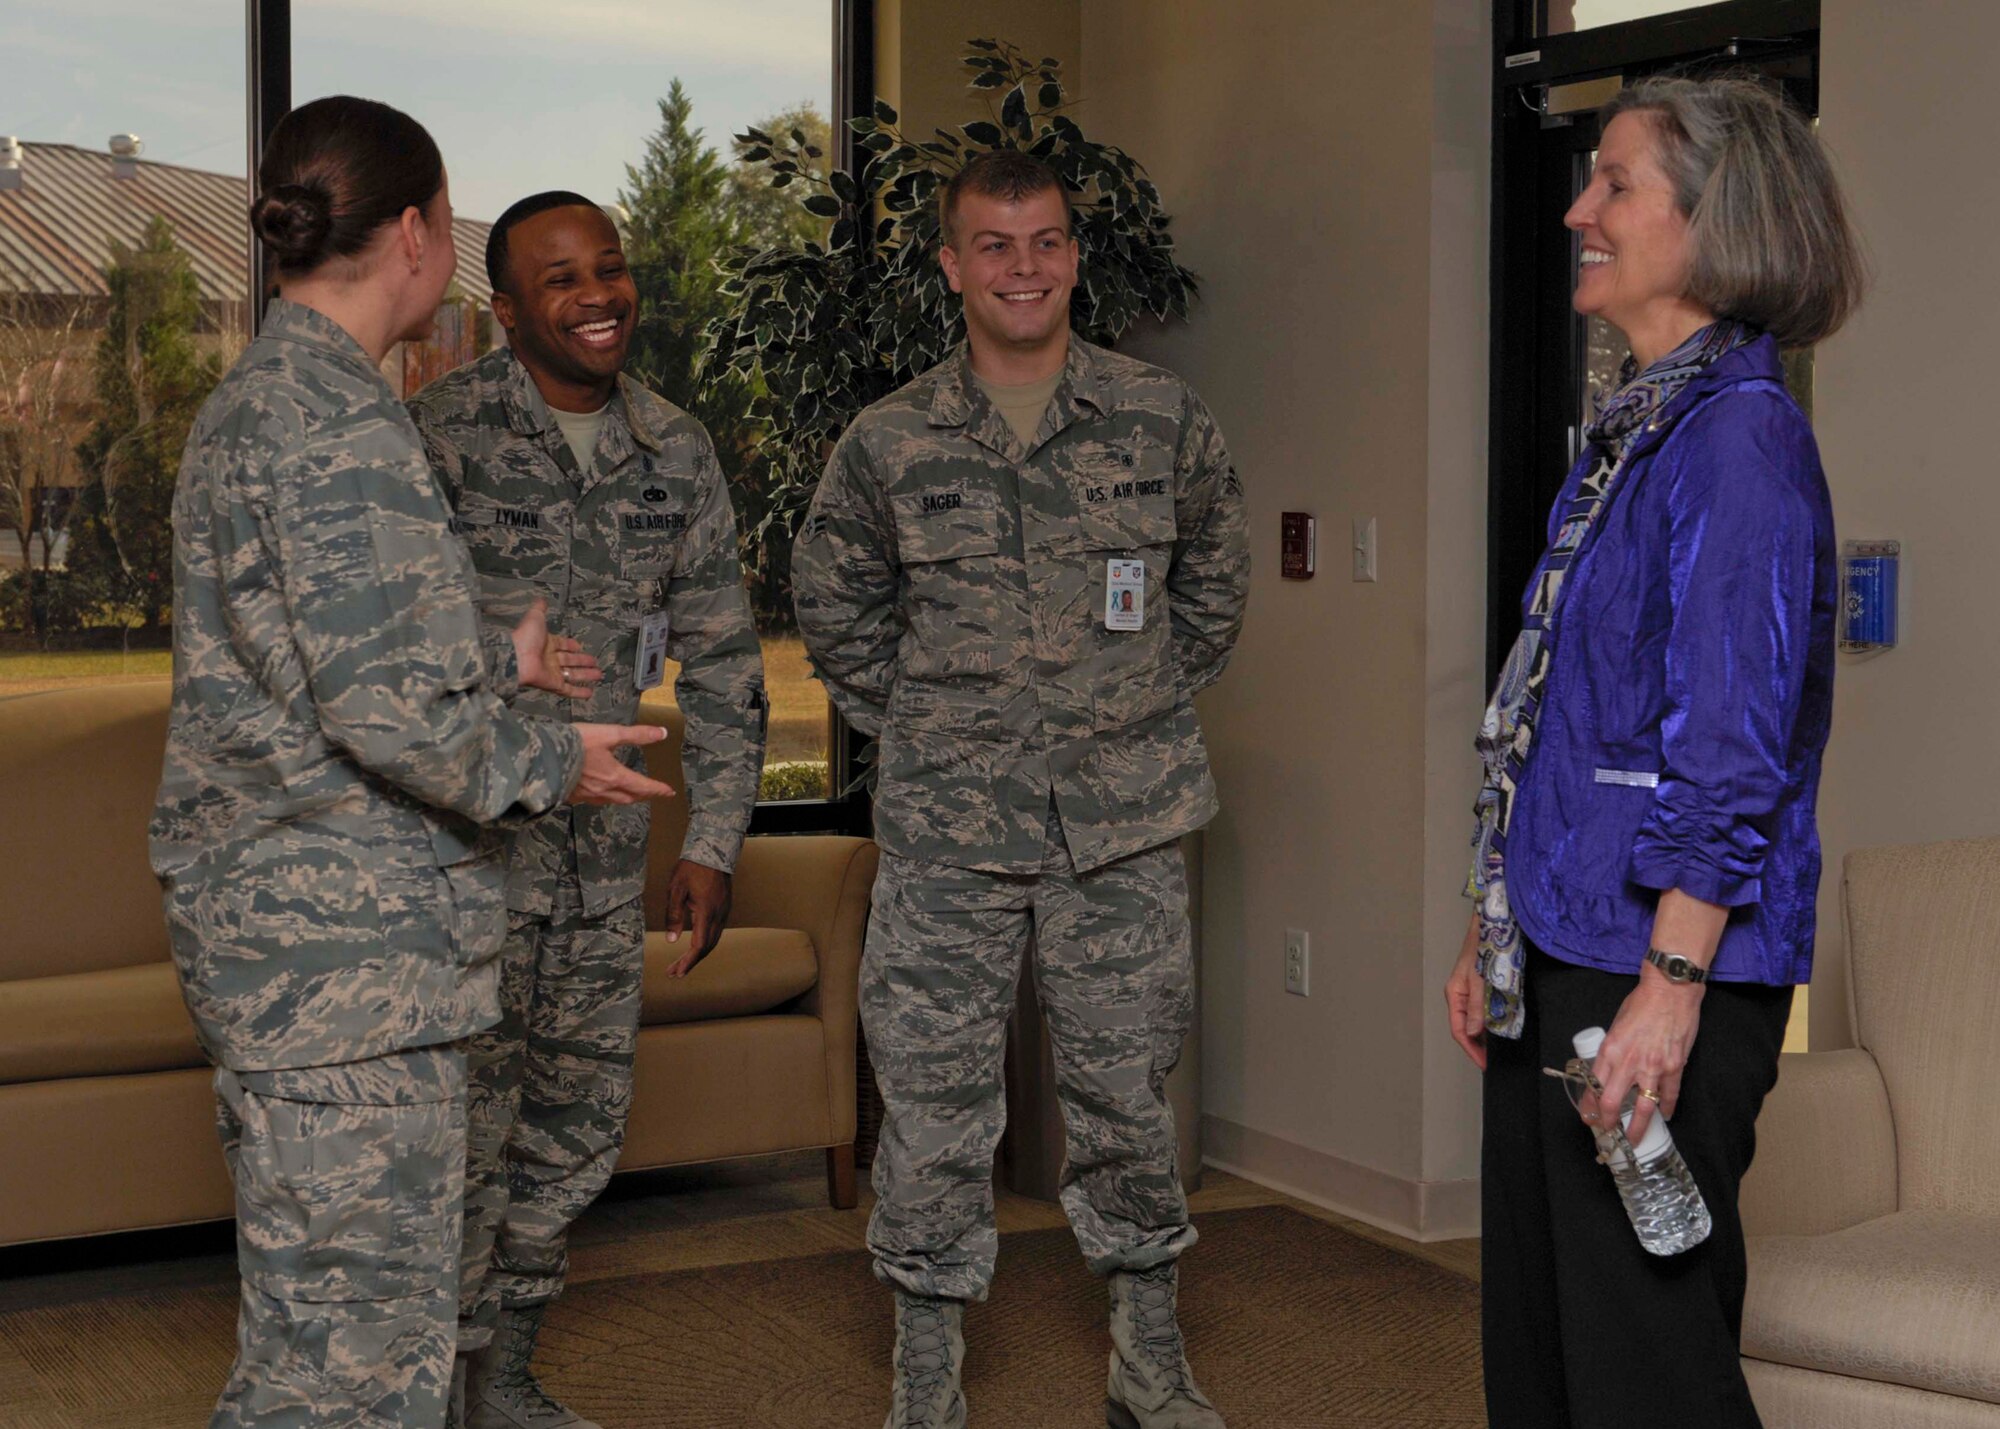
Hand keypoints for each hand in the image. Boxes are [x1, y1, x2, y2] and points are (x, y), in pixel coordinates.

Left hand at [513, 598, 602, 700]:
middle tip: (595, 662)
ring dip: (586, 675)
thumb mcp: (535, 617)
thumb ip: (540, 608)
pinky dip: (579, 692)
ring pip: (572, 674)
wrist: (516, 657)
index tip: (580, 646)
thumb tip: (542, 599)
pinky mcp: (553, 684)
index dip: (570, 645)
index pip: (561, 644)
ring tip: (599, 675)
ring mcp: (551, 672)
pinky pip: (568, 690)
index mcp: (546, 643)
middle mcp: (549, 658)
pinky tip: (590, 693)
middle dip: (583, 661)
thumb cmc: (525, 637)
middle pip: (570, 660)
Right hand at [568, 724, 676, 805]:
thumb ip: (637, 735)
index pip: (643, 786)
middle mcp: (604, 790)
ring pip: (613, 801)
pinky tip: (601, 793)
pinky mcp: (573, 795)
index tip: (669, 792)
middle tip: (654, 794)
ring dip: (626, 798)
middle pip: (629, 797)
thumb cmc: (577, 743)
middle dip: (643, 795)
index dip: (657, 789)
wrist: (544, 756)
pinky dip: (606, 798)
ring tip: (632, 794)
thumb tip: (662, 733)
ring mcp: (587, 796)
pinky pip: (595, 801)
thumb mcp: (609, 734)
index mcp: (615, 776)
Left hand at [663, 859, 731, 974]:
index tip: (677, 972)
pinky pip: (717, 931)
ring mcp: (724, 911)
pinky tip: (695, 945)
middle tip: (674, 973)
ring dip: (698, 954)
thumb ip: (674, 915)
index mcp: (706, 912)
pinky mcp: (724, 907)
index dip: (688, 961)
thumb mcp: (676, 889)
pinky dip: (706, 943)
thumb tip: (671, 940)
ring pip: (714, 940)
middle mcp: (719, 915)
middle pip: (708, 947)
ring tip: (682, 963)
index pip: (699, 945)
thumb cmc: (691, 868)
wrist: (713, 850)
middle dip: (691, 962)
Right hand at [1444, 912, 1487, 1070]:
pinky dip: (1490, 1021)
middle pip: (1464, 1027)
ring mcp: (1470, 990)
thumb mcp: (1481, 981)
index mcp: (1454, 994)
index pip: (1459, 1030)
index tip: (1484, 1064)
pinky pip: (1482, 1009)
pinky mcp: (1481, 985)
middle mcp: (1459, 994)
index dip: (1471, 1049)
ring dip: (1484, 1034)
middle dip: (1477, 1045)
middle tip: (1492, 1060)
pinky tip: (1500, 1027)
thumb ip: (1477, 1007)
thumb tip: (1473, 1033)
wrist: (1493, 925)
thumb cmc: (1485, 949)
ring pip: (1474, 1019)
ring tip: (1496, 1048)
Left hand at [1583, 967, 1703, 1145]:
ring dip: (1637, 1128)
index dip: (1588, 1106)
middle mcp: (1629, 1062)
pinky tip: (1664, 1117)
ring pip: (1643, 1108)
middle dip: (1607, 1123)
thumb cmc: (1641, 1004)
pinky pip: (1669, 1096)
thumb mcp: (1616, 1026)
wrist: (1670, 991)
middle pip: (1612, 1102)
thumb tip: (1610, 1070)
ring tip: (1634, 1140)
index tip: (1587, 1117)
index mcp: (1610, 1050)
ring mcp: (1653, 1067)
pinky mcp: (1674, 1067)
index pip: (1592, 1086)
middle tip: (1606, 1132)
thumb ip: (1613, 1051)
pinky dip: (1666, 1109)